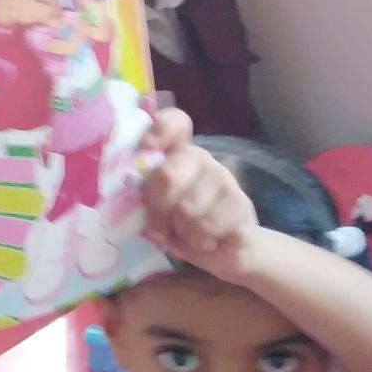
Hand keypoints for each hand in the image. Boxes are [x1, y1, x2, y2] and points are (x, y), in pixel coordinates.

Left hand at [142, 131, 258, 279]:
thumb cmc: (184, 227)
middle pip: (166, 176)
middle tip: (161, 230)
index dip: (158, 130)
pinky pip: (207, 226)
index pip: (175, 122)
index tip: (146, 147)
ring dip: (181, 233)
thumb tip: (130, 203)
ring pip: (186, 210)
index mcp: (177, 154)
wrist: (228, 250)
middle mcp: (201, 159)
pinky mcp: (241, 203)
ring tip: (188, 235)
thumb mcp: (157, 212)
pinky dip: (200, 242)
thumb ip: (143, 199)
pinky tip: (208, 241)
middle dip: (158, 212)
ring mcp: (224, 178)